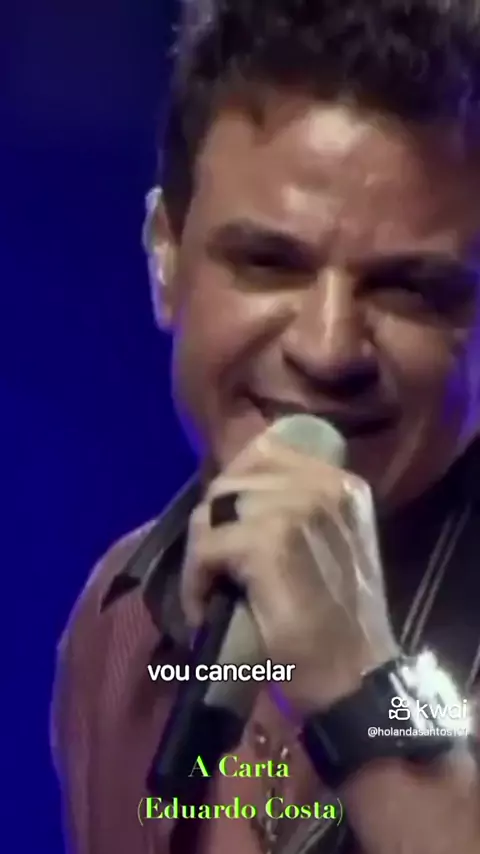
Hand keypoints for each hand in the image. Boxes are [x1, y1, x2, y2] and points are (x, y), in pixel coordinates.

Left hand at [181, 431, 398, 716]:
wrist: (350, 677)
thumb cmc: (335, 620)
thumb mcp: (327, 546)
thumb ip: (295, 508)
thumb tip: (237, 492)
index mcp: (340, 483)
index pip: (266, 451)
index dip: (235, 487)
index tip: (226, 527)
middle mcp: (323, 485)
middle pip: (231, 482)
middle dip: (214, 526)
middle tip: (215, 571)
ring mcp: (296, 508)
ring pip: (213, 510)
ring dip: (202, 555)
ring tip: (212, 591)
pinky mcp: (267, 540)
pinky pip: (206, 545)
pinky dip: (196, 580)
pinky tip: (206, 609)